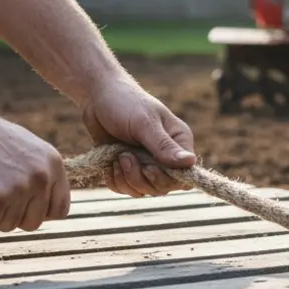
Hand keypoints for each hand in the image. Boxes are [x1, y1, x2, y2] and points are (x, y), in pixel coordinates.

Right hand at [0, 109, 69, 232]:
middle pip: (33, 223)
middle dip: (12, 215)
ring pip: (8, 226)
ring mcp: (19, 188)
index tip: (21, 207)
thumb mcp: (26, 149)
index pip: (60, 209)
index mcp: (53, 164)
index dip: (39, 213)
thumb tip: (45, 203)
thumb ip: (40, 174)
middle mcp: (41, 177)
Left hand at [80, 75, 196, 196]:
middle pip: (162, 188)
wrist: (98, 97)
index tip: (147, 168)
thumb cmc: (125, 103)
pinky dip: (115, 181)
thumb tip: (190, 162)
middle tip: (125, 157)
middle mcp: (166, 156)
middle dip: (140, 178)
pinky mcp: (128, 168)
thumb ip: (164, 146)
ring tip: (117, 157)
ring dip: (126, 179)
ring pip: (142, 190)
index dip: (165, 179)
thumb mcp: (144, 124)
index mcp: (179, 142)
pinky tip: (109, 164)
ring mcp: (146, 163)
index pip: (183, 176)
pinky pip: (125, 188)